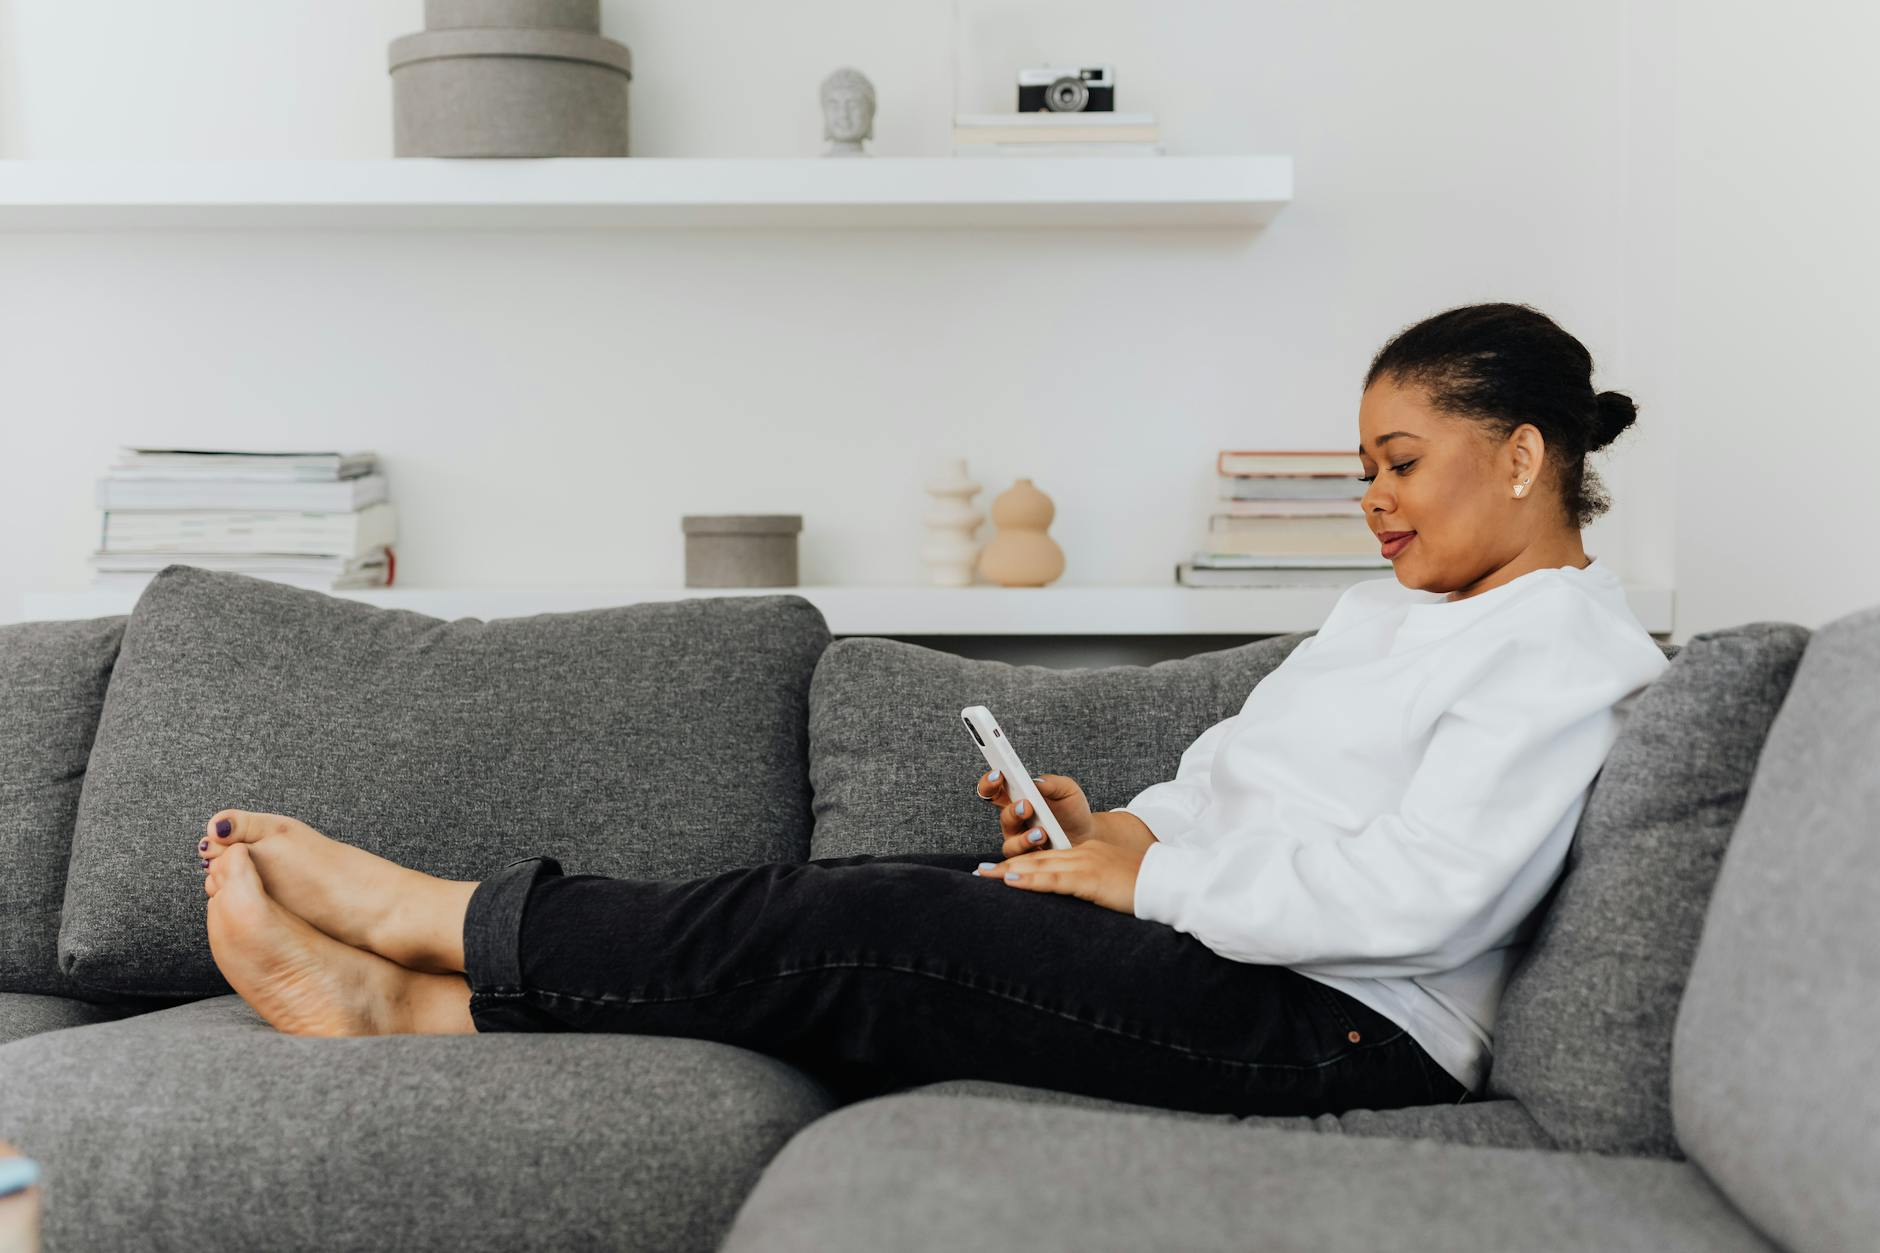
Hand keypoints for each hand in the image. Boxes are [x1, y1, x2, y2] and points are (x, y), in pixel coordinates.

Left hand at [971, 841, 1146, 915]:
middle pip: (1038, 858)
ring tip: (985, 876)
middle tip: (981, 872)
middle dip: (1008, 865)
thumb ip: (1094, 887)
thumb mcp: (1114, 885)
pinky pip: (1053, 879)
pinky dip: (1029, 879)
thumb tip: (1077, 902)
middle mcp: (1084, 854)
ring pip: (1040, 866)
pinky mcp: (1090, 878)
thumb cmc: (1146, 890)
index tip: (1001, 869)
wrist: (1170, 886)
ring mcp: (1086, 864)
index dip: (1023, 861)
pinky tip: (1010, 881)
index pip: (1049, 856)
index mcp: (1090, 854)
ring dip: (1009, 871)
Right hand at [976, 769, 1096, 857]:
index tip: (998, 774)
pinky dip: (1034, 851)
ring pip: (1010, 842)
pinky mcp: (1029, 860)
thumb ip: (1051, 783)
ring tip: (1041, 832)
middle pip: (1001, 816)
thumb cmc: (1072, 808)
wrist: (1088, 833)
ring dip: (1023, 838)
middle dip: (1012, 811)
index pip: (993, 790)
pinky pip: (1024, 860)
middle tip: (1026, 806)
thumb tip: (1036, 782)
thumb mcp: (1066, 789)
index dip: (989, 782)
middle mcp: (1013, 821)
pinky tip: (1046, 843)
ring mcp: (1019, 842)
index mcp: (1016, 798)